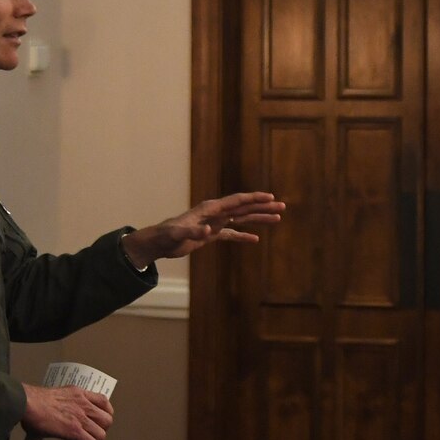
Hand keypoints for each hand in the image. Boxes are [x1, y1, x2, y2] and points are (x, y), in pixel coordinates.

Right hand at [22, 383, 113, 439]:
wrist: (25, 402)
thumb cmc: (30, 402)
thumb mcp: (51, 399)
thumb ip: (55, 411)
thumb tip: (40, 433)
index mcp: (78, 393)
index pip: (103, 401)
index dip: (105, 414)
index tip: (99, 422)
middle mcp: (83, 403)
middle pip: (107, 420)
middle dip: (102, 431)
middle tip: (91, 438)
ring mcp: (80, 417)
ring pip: (101, 434)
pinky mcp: (74, 430)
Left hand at [122, 191, 284, 269]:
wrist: (157, 242)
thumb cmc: (166, 236)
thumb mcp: (178, 234)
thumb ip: (193, 232)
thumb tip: (209, 231)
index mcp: (210, 209)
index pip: (236, 201)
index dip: (253, 199)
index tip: (270, 197)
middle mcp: (215, 213)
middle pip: (244, 208)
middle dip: (263, 207)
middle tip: (282, 207)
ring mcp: (215, 223)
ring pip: (241, 218)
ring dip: (258, 218)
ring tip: (276, 219)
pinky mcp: (212, 234)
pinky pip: (232, 234)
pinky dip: (243, 235)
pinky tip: (255, 239)